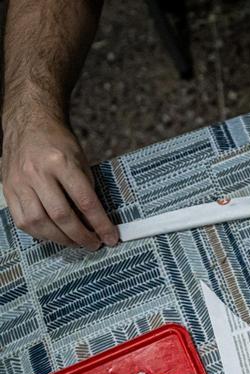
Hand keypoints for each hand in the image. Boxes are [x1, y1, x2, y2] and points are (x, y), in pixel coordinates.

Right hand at [1, 110, 117, 249]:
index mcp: (60, 162)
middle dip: (81, 236)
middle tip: (94, 244)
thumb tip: (95, 221)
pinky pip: (22, 220)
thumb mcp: (80, 160)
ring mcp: (19, 182)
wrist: (28, 124)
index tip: (110, 237)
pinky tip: (54, 235)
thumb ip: (86, 189)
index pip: (85, 201)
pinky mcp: (8, 189)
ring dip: (61, 239)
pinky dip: (40, 233)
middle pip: (61, 215)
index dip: (100, 224)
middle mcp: (37, 172)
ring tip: (76, 242)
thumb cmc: (57, 142)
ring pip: (39, 222)